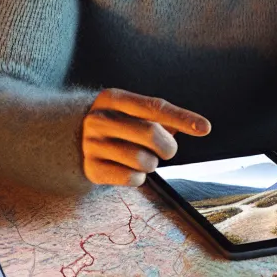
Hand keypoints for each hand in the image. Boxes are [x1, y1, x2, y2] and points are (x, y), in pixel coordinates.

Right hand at [81, 88, 212, 186]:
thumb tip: (198, 126)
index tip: (205, 128)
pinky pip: (132, 178)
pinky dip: (139, 177)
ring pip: (144, 161)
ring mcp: (92, 145)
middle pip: (151, 134)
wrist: (70, 140)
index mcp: (112, 98)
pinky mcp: (91, 169)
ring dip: (152, 164)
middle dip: (168, 147)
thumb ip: (162, 117)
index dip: (182, 117)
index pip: (155, 107)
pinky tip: (128, 170)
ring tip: (141, 158)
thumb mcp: (131, 112)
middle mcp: (99, 119)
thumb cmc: (116, 124)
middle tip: (166, 151)